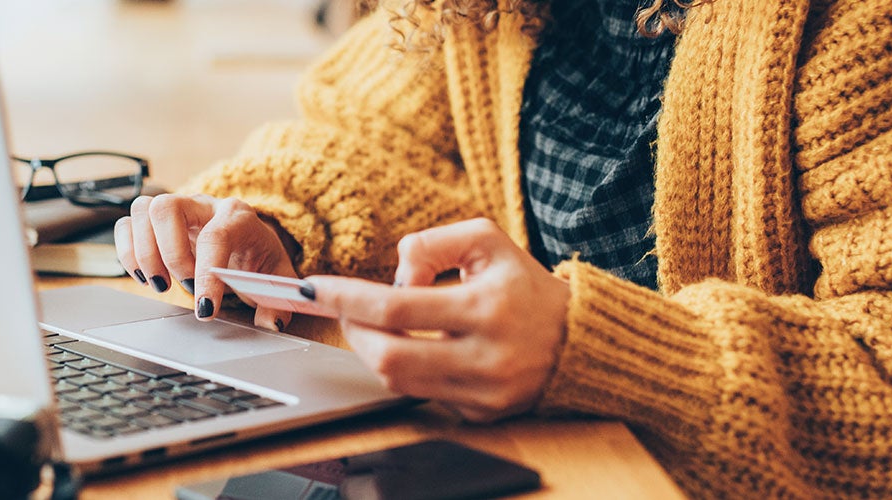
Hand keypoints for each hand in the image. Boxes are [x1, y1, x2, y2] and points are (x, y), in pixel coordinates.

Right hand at [114, 194, 296, 330]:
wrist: (246, 240)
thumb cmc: (258, 258)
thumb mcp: (276, 280)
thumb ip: (278, 303)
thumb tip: (269, 323)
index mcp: (237, 216)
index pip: (216, 236)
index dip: (207, 274)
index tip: (205, 308)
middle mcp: (203, 205)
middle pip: (168, 208)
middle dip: (170, 255)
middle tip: (182, 287)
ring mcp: (176, 209)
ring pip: (144, 210)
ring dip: (145, 254)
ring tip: (163, 284)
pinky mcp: (154, 222)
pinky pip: (127, 224)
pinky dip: (128, 253)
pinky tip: (146, 276)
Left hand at [304, 218, 569, 421]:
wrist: (577, 340)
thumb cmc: (524, 286)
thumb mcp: (487, 240)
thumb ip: (433, 242)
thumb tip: (395, 274)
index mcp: (486, 308)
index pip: (396, 308)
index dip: (347, 298)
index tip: (315, 288)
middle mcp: (485, 357)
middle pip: (388, 356)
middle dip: (351, 331)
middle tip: (343, 310)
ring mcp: (483, 393)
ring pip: (398, 382)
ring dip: (372, 351)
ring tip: (375, 325)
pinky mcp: (481, 414)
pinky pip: (422, 395)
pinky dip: (405, 370)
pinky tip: (412, 348)